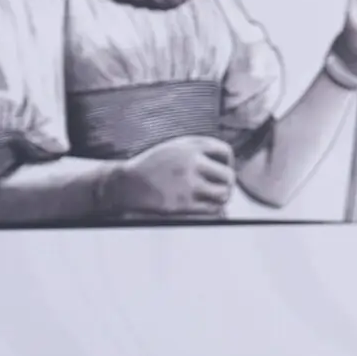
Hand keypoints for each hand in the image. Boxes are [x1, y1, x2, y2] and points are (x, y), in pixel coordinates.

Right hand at [105, 136, 235, 215]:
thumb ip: (201, 149)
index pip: (225, 151)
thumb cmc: (155, 166)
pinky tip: (209, 205)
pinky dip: (215, 208)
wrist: (126, 184)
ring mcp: (186, 184)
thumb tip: (230, 164)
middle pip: (228, 175)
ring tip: (217, 197)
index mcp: (190, 146)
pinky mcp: (181, 204)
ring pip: (223, 193)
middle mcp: (191, 163)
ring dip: (223, 196)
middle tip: (222, 187)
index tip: (221, 168)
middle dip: (228, 182)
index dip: (228, 161)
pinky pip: (212, 209)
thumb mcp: (176, 147)